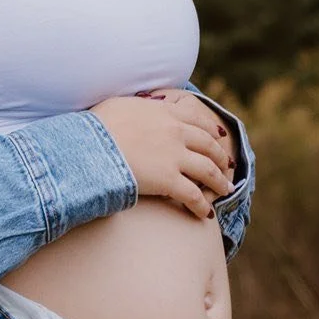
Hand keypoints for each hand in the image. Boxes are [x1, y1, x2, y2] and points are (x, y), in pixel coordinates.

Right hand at [88, 91, 236, 220]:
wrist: (91, 148)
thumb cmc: (96, 127)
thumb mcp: (119, 104)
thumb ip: (136, 105)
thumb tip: (140, 104)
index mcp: (164, 112)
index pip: (195, 118)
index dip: (210, 128)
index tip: (218, 135)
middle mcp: (175, 131)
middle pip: (207, 144)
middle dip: (220, 156)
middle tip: (227, 165)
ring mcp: (174, 156)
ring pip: (207, 170)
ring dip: (219, 182)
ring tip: (226, 190)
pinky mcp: (169, 180)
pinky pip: (192, 195)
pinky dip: (201, 205)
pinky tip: (205, 214)